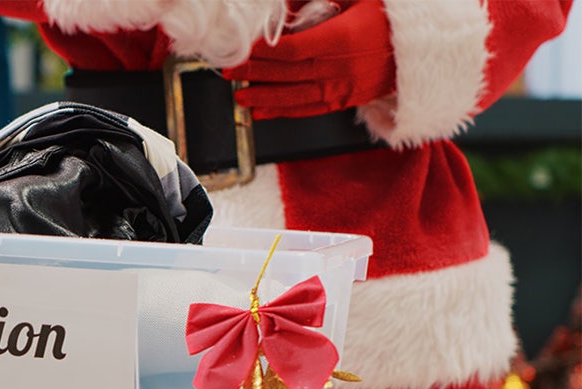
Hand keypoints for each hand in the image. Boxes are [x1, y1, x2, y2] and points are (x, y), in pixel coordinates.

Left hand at [222, 0, 396, 119]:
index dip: (264, 52)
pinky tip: (263, 112)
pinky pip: (310, 109)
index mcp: (342, 39)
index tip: (245, 49)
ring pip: (295, 97)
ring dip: (264, 98)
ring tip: (239, 96)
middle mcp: (342, 68)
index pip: (293, 49)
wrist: (423, 45)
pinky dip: (284, 111)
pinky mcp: (347, 100)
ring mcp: (345, 87)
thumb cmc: (387, 15)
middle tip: (230, 71)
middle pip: (288, 74)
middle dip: (255, 73)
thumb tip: (282, 5)